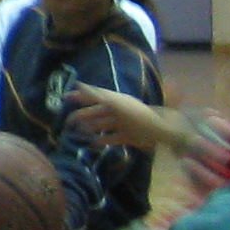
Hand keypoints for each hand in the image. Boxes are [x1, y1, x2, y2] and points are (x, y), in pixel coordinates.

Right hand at [66, 86, 185, 156]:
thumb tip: (79, 85)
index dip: (81, 96)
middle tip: (67, 122)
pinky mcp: (128, 137)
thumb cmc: (140, 117)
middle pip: (97, 112)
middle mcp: (119, 111)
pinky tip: (92, 144)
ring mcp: (124, 124)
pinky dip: (102, 140)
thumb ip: (98, 95)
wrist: (163, 134)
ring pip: (103, 125)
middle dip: (82, 115)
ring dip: (90, 128)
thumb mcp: (118, 104)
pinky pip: (112, 138)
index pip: (96, 96)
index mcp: (117, 100)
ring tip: (77, 133)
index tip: (65, 97)